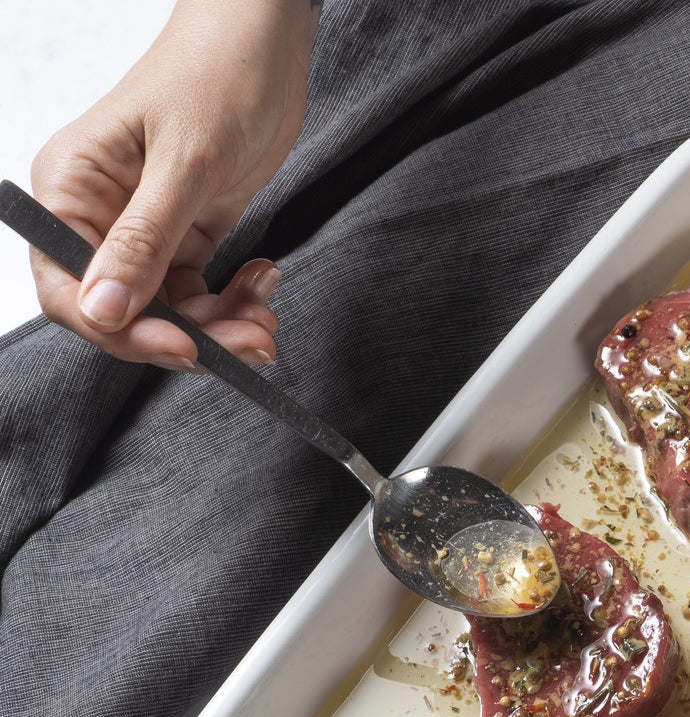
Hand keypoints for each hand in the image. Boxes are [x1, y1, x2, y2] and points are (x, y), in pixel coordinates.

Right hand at [28, 0, 317, 367]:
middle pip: (124, 310)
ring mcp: (145, 227)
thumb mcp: (185, 164)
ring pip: (170, 309)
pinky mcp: (188, 231)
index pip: (70, 289)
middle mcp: (99, 214)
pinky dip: (234, 300)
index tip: (181, 347)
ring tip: (266, 319)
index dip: (121, 330)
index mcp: (71, 188)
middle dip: (187, 336)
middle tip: (248, 344)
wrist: (265, 43)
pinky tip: (264, 279)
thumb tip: (103, 308)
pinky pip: (200, 291)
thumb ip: (144, 242)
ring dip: (221, 326)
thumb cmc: (216, 76)